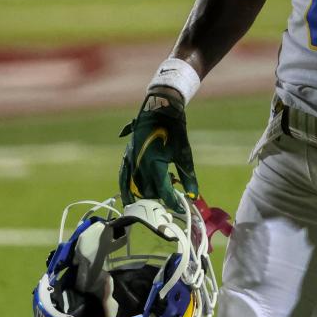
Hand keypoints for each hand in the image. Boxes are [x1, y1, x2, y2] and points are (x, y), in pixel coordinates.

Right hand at [119, 90, 198, 212]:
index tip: (180, 206)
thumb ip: (188, 177)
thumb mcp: (184, 154)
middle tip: (171, 193)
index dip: (173, 202)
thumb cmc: (175, 130)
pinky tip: (129, 198)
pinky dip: (126, 189)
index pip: (163, 192)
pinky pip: (123, 178)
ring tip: (156, 194)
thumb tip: (193, 195)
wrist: (160, 109)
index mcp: (155, 164)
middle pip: (150, 192)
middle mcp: (140, 165)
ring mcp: (131, 160)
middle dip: (161, 196)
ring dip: (146, 194)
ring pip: (136, 188)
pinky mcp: (126, 156)